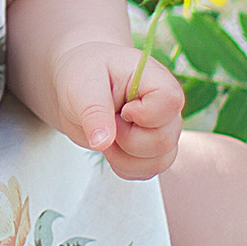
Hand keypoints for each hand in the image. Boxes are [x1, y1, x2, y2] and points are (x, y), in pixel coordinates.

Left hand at [53, 42, 185, 180]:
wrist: (76, 87)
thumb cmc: (82, 74)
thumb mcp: (81, 85)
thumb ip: (94, 111)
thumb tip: (102, 142)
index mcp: (154, 78)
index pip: (170, 102)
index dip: (144, 114)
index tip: (120, 110)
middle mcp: (165, 107)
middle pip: (165, 140)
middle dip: (127, 140)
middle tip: (106, 122)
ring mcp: (162, 130)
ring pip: (159, 162)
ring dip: (124, 158)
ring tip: (106, 135)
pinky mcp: (152, 150)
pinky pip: (148, 171)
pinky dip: (124, 167)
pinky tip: (110, 148)